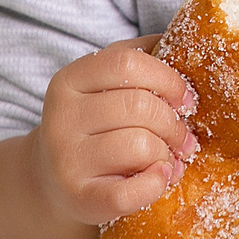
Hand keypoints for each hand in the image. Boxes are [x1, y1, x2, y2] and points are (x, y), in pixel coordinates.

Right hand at [29, 38, 199, 227]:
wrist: (52, 180)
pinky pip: (131, 191)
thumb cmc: (94, 127)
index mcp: (69, 80)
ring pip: (140, 145)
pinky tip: (160, 178)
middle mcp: (61, 118)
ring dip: (167, 154)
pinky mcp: (79, 198)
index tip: (186, 99)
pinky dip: (156, 184)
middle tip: (185, 138)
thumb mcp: (103, 86)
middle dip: (174, 123)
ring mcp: (66, 160)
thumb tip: (184, 40)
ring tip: (169, 159)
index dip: (168, 79)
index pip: (128, 63)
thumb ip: (138, 60)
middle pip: (139, 106)